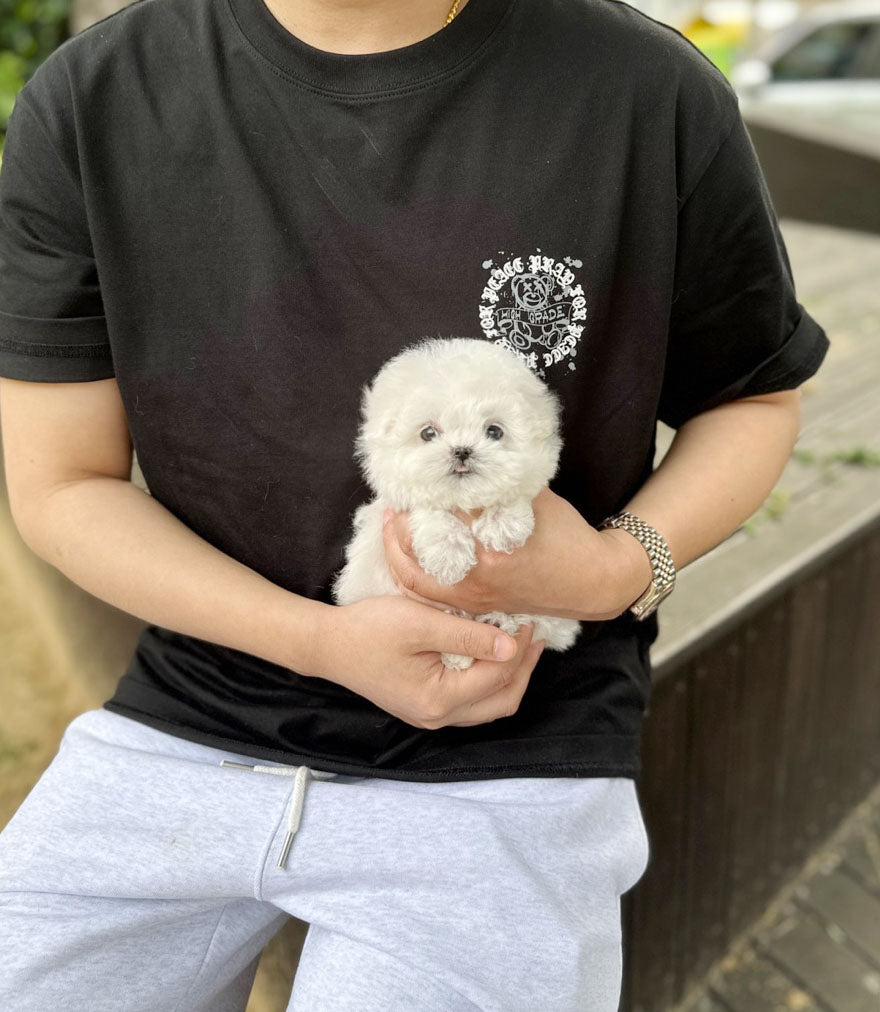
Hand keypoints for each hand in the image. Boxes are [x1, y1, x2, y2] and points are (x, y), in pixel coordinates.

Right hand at [312, 596, 543, 728]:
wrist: (329, 645)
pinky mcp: (424, 707)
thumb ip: (469, 635)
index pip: (498, 677)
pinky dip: (489, 681)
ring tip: (521, 645)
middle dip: (524, 669)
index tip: (528, 619)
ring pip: (488, 706)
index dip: (519, 648)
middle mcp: (438, 717)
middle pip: (501, 701)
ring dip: (509, 677)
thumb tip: (512, 645)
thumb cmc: (369, 630)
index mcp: (439, 699)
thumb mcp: (421, 623)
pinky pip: (471, 703)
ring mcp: (430, 716)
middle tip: (535, 636)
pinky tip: (491, 655)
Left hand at [382, 487, 653, 622]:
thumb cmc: (568, 536)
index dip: (424, 494)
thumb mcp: (534, 499)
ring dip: (397, 551)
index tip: (412, 476)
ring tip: (390, 524)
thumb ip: (498, 482)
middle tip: (392, 500)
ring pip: (416, 579)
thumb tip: (465, 460)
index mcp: (492, 548)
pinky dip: (412, 573)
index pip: (443, 516)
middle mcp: (477, 577)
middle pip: (418, 551)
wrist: (592, 581)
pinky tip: (407, 553)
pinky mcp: (475, 606)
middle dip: (398, 525)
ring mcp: (474, 597)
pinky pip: (430, 594)